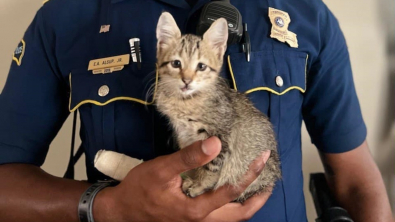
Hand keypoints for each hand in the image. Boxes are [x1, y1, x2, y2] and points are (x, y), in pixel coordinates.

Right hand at [93, 137, 269, 221]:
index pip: (232, 192)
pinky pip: (221, 217)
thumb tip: (216, 143)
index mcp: (196, 210)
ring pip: (231, 219)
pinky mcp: (192, 221)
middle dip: (258, 198)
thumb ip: (188, 157)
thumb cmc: (140, 189)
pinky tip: (233, 194)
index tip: (262, 158)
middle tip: (270, 181)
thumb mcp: (161, 169)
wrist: (122, 211)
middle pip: (240, 215)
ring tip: (258, 188)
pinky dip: (233, 206)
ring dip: (247, 204)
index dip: (250, 174)